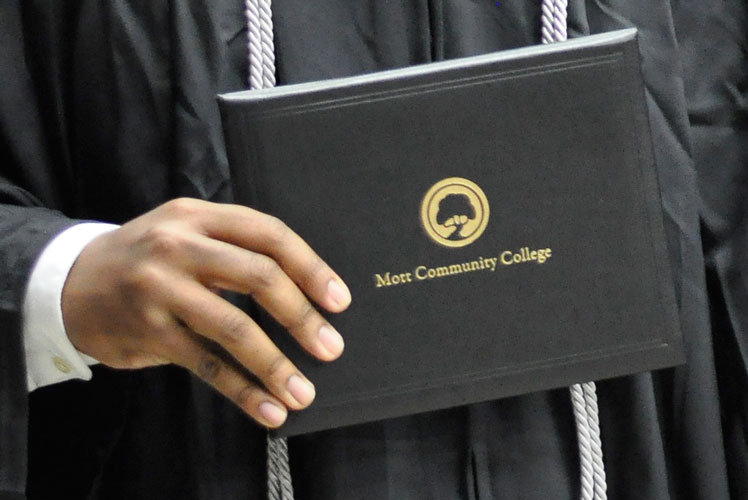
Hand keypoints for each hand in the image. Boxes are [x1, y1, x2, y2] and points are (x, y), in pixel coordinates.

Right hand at [61, 198, 350, 427]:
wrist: (70, 282)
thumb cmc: (147, 260)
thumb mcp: (186, 234)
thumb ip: (235, 251)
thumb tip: (304, 293)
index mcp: (198, 216)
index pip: (269, 234)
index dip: (310, 267)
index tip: (339, 300)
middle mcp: (178, 245)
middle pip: (258, 276)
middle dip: (301, 315)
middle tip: (331, 347)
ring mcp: (159, 288)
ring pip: (233, 326)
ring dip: (276, 363)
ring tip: (304, 391)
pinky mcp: (146, 330)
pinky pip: (206, 364)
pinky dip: (242, 389)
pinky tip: (267, 408)